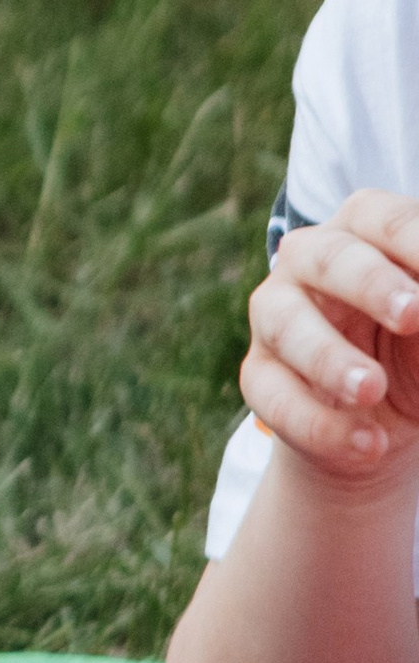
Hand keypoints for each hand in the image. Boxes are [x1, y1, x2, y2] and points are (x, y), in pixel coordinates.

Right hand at [240, 194, 418, 487]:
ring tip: (371, 390)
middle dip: (369, 283)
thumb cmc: (415, 351)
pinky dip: (319, 423)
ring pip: (284, 323)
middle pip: (325, 255)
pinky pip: (273, 395)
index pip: (381, 219)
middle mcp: (309, 263)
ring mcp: (275, 318)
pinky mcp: (259, 376)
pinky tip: (367, 444)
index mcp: (364, 234)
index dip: (411, 239)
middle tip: (413, 314)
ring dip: (329, 358)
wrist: (382, 425)